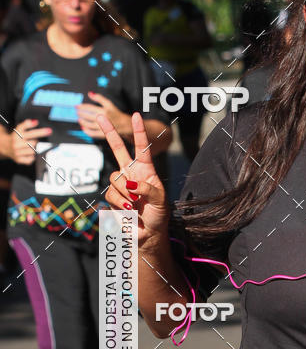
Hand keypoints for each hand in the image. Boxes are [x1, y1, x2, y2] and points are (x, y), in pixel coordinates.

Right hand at [11, 119, 51, 164]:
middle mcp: (16, 143)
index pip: (30, 132)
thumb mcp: (19, 129)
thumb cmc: (15, 138)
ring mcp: (17, 152)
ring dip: (35, 149)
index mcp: (17, 135)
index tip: (49, 131)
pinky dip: (32, 157)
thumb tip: (35, 121)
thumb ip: (26, 125)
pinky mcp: (18, 160)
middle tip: (35, 141)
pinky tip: (28, 154)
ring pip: (33, 151)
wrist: (5, 146)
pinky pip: (31, 159)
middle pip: (34, 143)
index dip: (40, 131)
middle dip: (37, 141)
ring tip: (30, 147)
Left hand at [77, 92, 127, 140]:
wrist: (124, 124)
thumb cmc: (116, 114)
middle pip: (87, 116)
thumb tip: (90, 93)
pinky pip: (92, 134)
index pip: (89, 107)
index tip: (77, 106)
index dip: (82, 106)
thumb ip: (99, 98)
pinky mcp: (103, 134)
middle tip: (77, 112)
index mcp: (104, 111)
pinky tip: (83, 128)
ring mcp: (103, 127)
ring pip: (88, 125)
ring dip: (82, 122)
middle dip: (81, 113)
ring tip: (79, 120)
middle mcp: (103, 119)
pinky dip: (86, 131)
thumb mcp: (109, 104)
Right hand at [99, 111, 168, 249]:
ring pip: (114, 180)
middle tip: (101, 115)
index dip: (138, 132)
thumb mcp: (161, 200)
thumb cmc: (158, 215)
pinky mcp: (112, 198)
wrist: (148, 234)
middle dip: (109, 132)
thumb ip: (148, 189)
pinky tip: (129, 212)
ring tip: (136, 206)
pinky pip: (111, 196)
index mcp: (145, 170)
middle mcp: (131, 174)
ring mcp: (120, 186)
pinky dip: (120, 204)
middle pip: (117, 149)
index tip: (136, 115)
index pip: (142, 148)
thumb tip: (131, 184)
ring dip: (126, 193)